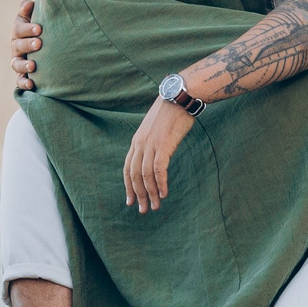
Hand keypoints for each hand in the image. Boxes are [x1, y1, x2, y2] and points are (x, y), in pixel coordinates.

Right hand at [11, 0, 40, 90]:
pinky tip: (32, 85)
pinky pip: (20, 80)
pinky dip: (24, 83)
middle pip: (18, 46)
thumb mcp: (32, 16)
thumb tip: (29, 4)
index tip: (39, 29)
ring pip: (17, 64)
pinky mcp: (22, 75)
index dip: (28, 29)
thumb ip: (28, 8)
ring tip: (33, 66)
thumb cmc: (39, 26)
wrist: (44, 42)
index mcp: (18, 31)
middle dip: (28, 45)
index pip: (19, 29)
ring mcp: (18, 61)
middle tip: (39, 44)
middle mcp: (15, 47)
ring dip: (24, 65)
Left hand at [123, 95, 195, 212]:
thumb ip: (153, 142)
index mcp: (137, 141)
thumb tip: (156, 154)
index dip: (128, 186)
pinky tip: (163, 193)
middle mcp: (140, 144)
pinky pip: (158, 169)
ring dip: (150, 194)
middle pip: (134, 175)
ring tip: (155, 206)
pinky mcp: (163, 145)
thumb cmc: (171, 112)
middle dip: (138, 195)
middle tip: (143, 210)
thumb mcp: (156, 128)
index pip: (128, 168)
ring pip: (145, 176)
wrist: (180, 96)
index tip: (131, 200)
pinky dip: (160, 183)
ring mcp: (150, 145)